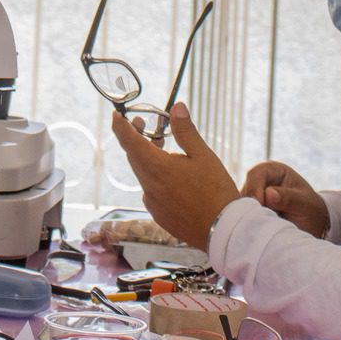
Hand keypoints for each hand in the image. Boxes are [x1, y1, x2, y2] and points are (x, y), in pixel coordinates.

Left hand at [109, 102, 238, 249]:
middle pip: (134, 157)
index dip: (120, 126)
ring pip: (143, 174)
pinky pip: (150, 191)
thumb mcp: (203, 155)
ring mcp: (152, 203)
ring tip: (163, 148)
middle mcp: (149, 186)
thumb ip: (185, 131)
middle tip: (145, 125)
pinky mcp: (158, 215)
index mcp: (157, 168)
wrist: (224, 231)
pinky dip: (155, 178)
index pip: (128, 142)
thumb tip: (176, 108)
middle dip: (136, 139)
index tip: (116, 116)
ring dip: (147, 159)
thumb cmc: (216, 191)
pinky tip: (173, 177)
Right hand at [241, 160, 328, 237]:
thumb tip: (268, 194)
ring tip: (263, 227)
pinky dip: (249, 225)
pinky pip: (242, 218)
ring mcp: (253, 198)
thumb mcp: (304, 203)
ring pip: (241, 206)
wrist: (312, 226)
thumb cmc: (311, 210)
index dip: (255, 187)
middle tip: (260, 220)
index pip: (256, 173)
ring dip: (250, 217)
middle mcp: (260, 182)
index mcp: (274, 171)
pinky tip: (258, 232)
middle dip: (250, 205)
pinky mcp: (250, 213)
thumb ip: (288, 198)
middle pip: (245, 190)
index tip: (259, 203)